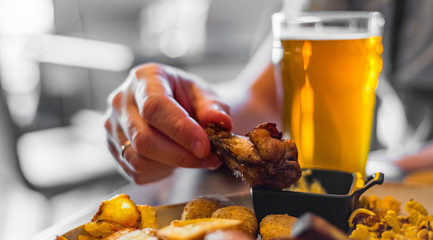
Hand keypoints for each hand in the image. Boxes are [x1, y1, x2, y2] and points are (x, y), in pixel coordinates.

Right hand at [104, 63, 231, 183]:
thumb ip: (214, 107)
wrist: (173, 107)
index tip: (204, 147)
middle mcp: (121, 100)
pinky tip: (174, 160)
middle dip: (180, 155)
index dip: (180, 130)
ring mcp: (113, 126)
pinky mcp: (114, 148)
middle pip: (143, 138)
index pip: (155, 106)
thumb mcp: (204, 95)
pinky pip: (136, 171)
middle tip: (209, 158)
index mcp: (145, 77)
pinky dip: (162, 172)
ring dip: (172, 165)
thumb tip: (221, 121)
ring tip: (193, 157)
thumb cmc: (187, 98)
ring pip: (138, 159)